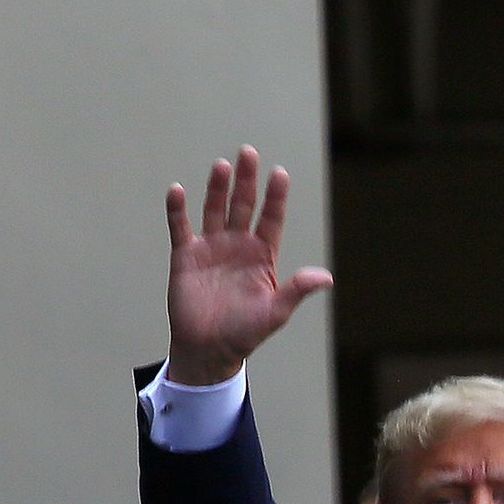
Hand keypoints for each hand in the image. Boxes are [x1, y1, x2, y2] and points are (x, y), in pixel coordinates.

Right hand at [165, 145, 332, 384]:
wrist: (208, 349)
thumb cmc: (244, 333)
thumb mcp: (275, 312)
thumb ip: (296, 290)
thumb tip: (325, 278)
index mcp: (262, 255)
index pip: (271, 218)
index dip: (275, 197)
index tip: (280, 174)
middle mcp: (237, 245)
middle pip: (244, 205)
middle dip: (247, 181)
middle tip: (249, 153)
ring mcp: (211, 248)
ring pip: (215, 209)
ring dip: (217, 188)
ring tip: (222, 166)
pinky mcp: (186, 256)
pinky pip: (181, 227)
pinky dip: (178, 210)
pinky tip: (178, 191)